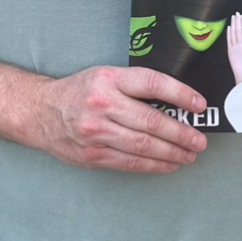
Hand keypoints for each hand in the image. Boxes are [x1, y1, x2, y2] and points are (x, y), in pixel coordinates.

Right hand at [33, 65, 208, 173]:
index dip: (179, 94)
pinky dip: (154, 165)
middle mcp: (102, 105)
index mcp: (109, 79)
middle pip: (151, 121)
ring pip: (143, 146)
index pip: (151, 83)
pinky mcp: (93, 155)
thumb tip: (175, 100)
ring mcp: (97, 133)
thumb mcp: (106, 75)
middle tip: (199, 140)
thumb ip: (134, 85)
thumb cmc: (81, 91)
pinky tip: (169, 164)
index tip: (199, 105)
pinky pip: (130, 162)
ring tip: (190, 154)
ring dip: (172, 152)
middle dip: (181, 133)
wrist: (42, 112)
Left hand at [227, 12, 241, 86]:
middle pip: (239, 30)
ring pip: (233, 33)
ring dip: (233, 25)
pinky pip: (229, 40)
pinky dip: (228, 33)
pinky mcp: (230, 50)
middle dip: (238, 21)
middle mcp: (241, 45)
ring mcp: (234, 47)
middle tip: (237, 13)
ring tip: (233, 18)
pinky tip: (228, 27)